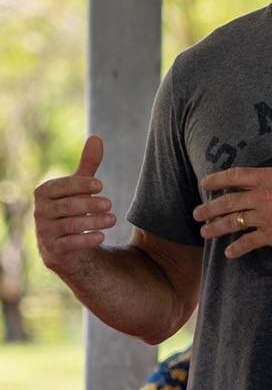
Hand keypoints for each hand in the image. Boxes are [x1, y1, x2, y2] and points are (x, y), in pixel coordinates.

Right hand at [34, 136, 116, 274]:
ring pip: (69, 225)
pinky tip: (101, 236)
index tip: (100, 185)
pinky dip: (86, 240)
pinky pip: (68, 245)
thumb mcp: (81, 187)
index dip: (80, 185)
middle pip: (66, 207)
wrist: (67, 245)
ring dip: (93, 221)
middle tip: (110, 203)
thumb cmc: (73, 209)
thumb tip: (97, 138)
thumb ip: (88, 165)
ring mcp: (44, 233)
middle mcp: (40, 212)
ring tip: (113, 219)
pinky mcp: (52, 251)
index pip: (61, 187)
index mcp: (44, 193)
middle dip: (89, 204)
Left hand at [194, 127, 271, 258]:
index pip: (235, 177)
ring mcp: (267, 217)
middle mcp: (263, 197)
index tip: (204, 184)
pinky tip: (229, 253)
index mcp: (270, 177)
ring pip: (233, 223)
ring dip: (216, 228)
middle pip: (228, 202)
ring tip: (206, 232)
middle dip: (209, 208)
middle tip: (197, 214)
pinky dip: (237, 249)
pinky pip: (249, 242)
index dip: (217, 180)